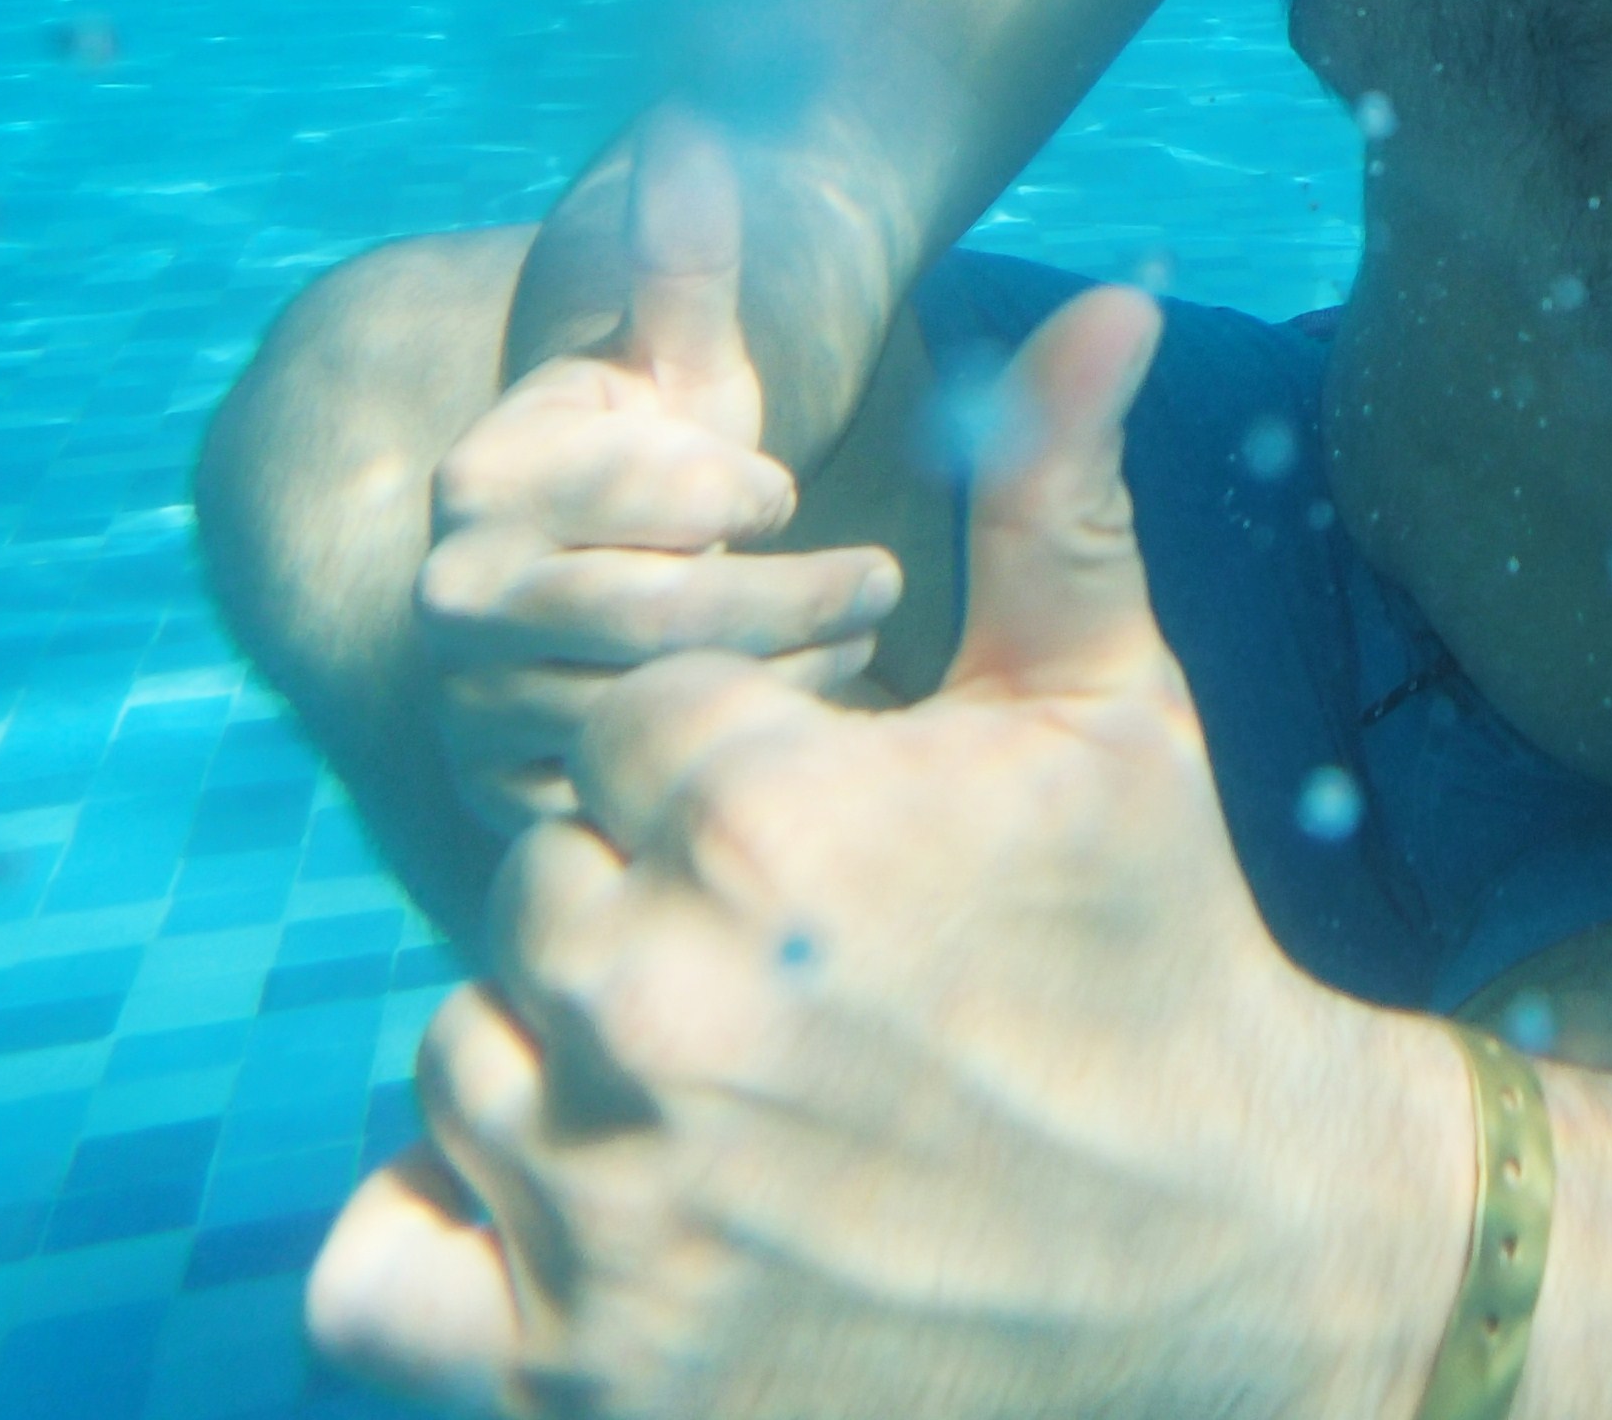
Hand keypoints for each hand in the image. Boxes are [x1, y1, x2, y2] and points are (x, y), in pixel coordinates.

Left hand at [309, 284, 1468, 1419]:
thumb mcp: (1107, 716)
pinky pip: (371, 1274)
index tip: (805, 837)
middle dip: (641, 915)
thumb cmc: (1163, 954)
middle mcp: (661, 1005)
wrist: (1241, 1257)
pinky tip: (558, 1211)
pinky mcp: (578, 1374)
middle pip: (531, 889)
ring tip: (734, 1097)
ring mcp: (613, 1208)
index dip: (708, 772)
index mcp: (768, 821)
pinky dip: (429, 1242)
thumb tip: (1100, 300)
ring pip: (461, 1059)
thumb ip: (1053, 496)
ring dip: (563, 1070)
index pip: (611, 727)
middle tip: (790, 978)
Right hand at [418, 115, 903, 837]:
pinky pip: (638, 804)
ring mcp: (473, 708)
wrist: (627, 561)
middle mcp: (452, 600)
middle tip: (879, 579)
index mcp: (485, 478)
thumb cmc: (676, 441)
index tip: (778, 482)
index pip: (643, 500)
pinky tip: (799, 721)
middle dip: (789, 595)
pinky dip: (737, 763)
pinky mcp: (512, 801)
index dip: (736, 490)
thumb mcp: (692, 351)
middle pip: (652, 622)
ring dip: (784, 678)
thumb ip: (685, 254)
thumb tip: (689, 129)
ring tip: (853, 642)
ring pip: (658, 716)